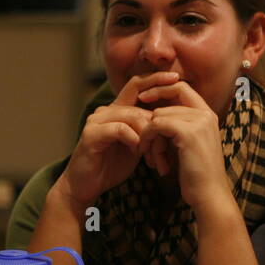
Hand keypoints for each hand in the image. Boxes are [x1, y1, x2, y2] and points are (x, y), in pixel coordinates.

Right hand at [58, 71, 177, 207]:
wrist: (86, 186)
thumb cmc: (111, 167)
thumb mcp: (136, 146)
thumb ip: (148, 131)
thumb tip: (175, 121)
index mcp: (116, 110)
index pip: (137, 85)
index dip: (156, 78)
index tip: (177, 78)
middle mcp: (105, 111)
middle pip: (139, 106)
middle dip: (157, 127)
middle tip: (166, 149)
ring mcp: (96, 121)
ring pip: (132, 116)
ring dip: (147, 136)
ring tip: (153, 156)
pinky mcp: (91, 134)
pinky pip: (120, 129)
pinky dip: (133, 140)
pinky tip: (138, 153)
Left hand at [133, 78, 232, 215]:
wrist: (209, 195)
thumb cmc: (195, 175)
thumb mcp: (186, 145)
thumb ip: (176, 126)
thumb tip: (153, 113)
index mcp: (207, 114)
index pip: (181, 87)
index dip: (160, 89)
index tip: (142, 99)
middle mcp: (205, 114)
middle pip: (166, 102)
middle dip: (151, 123)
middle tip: (144, 141)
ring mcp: (199, 121)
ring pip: (158, 115)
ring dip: (149, 137)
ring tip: (153, 159)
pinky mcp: (189, 132)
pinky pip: (156, 124)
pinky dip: (148, 140)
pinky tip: (152, 159)